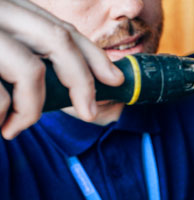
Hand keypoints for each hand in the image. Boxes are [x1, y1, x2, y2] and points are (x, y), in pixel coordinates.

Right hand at [0, 0, 123, 139]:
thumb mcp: (0, 52)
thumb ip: (25, 59)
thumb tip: (70, 94)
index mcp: (10, 8)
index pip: (62, 29)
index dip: (94, 56)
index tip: (115, 79)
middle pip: (59, 38)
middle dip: (83, 80)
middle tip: (89, 114)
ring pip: (31, 70)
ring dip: (32, 108)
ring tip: (15, 128)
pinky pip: (1, 96)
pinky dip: (4, 115)